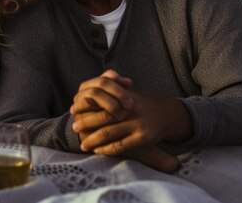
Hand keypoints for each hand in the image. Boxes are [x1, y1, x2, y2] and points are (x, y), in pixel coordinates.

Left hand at [70, 70, 189, 172]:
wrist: (167, 113)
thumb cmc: (141, 104)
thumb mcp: (128, 93)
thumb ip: (110, 91)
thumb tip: (87, 93)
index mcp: (124, 97)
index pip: (100, 101)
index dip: (85, 107)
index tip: (74, 110)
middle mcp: (130, 109)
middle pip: (102, 117)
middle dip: (86, 123)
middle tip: (74, 128)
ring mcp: (137, 124)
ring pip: (108, 133)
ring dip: (92, 139)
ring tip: (83, 144)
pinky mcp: (142, 138)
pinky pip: (119, 146)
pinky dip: (106, 149)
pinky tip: (98, 150)